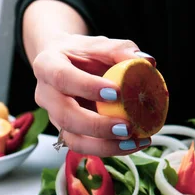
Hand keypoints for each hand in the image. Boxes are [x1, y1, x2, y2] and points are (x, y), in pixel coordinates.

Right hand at [32, 33, 155, 155]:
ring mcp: (54, 117)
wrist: (66, 63)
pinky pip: (85, 147)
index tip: (117, 92)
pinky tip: (133, 144)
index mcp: (47, 65)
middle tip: (127, 127)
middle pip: (65, 116)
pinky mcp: (67, 133)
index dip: (87, 87)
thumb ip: (122, 50)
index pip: (62, 77)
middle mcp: (46, 94)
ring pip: (73, 140)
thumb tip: (148, 62)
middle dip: (97, 126)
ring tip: (134, 142)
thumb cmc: (84, 53)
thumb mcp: (100, 45)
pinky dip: (110, 149)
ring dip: (105, 146)